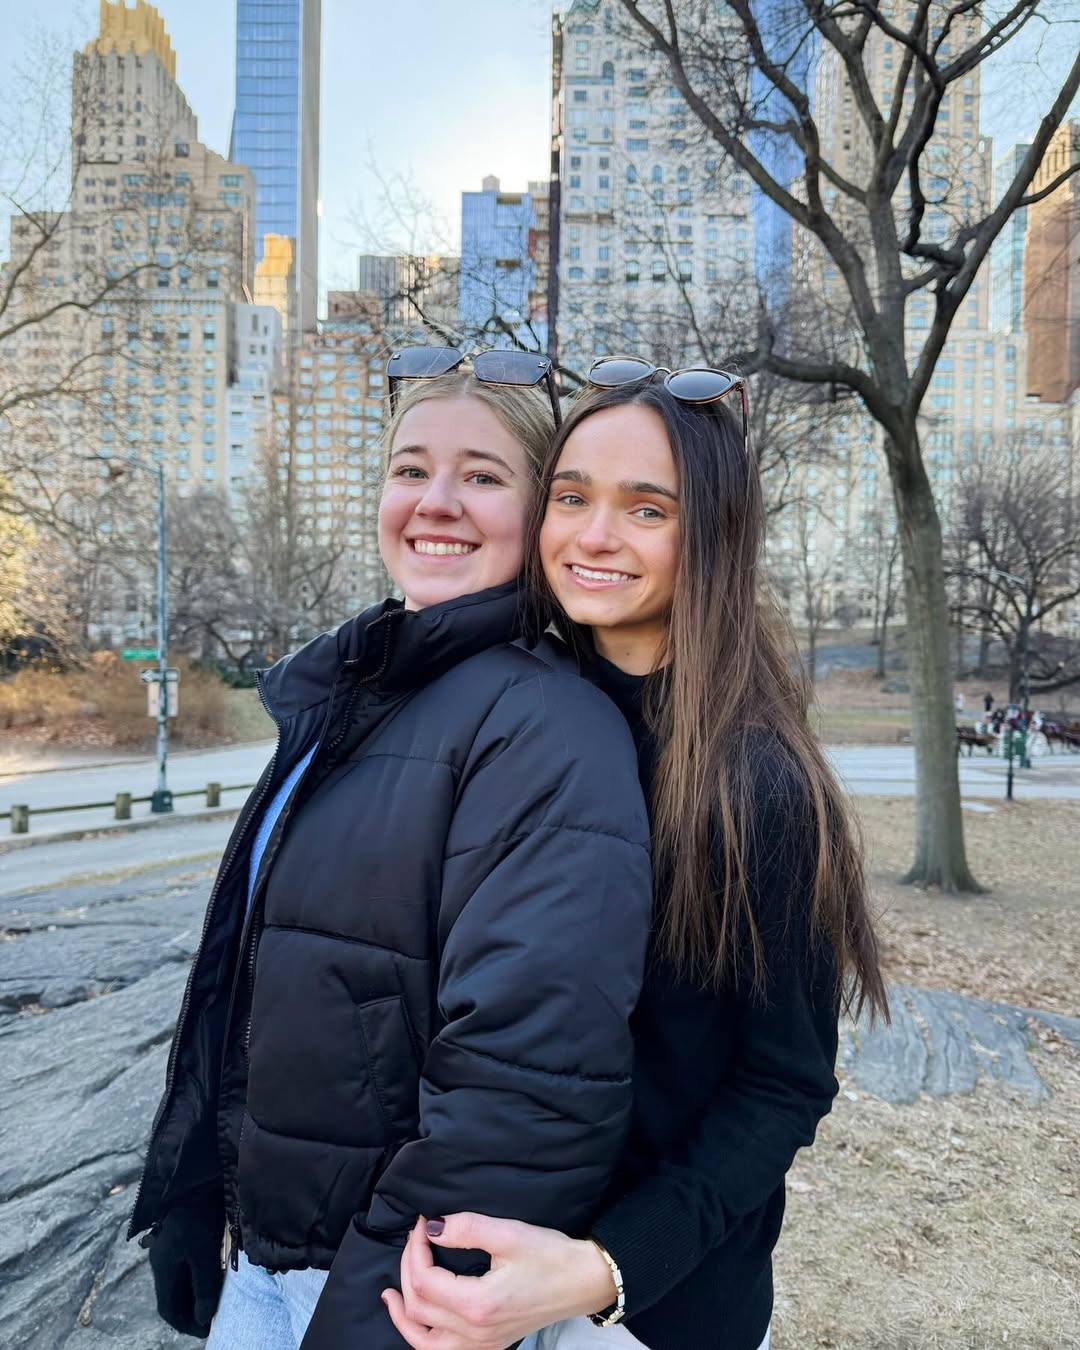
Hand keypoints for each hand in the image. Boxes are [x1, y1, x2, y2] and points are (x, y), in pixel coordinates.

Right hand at [143, 1187, 225, 1337]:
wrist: (194, 1177)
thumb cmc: (198, 1217)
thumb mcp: (204, 1255)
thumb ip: (204, 1287)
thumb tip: (203, 1318)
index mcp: (163, 1268)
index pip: (168, 1308)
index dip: (185, 1324)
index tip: (205, 1331)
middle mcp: (163, 1259)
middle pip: (174, 1295)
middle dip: (191, 1310)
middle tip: (212, 1317)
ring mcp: (170, 1245)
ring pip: (181, 1279)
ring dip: (196, 1292)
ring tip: (216, 1298)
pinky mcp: (181, 1233)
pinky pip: (187, 1264)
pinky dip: (199, 1275)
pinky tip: (215, 1273)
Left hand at [382, 1214, 616, 1349]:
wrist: (584, 1281)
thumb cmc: (550, 1255)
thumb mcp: (509, 1233)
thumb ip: (466, 1229)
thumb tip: (432, 1227)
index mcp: (479, 1305)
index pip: (425, 1281)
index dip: (415, 1249)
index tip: (422, 1223)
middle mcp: (476, 1333)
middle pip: (419, 1308)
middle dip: (408, 1270)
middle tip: (415, 1240)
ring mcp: (483, 1345)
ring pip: (424, 1342)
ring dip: (404, 1316)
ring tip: (390, 1294)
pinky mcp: (490, 1346)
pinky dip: (423, 1336)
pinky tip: (419, 1318)